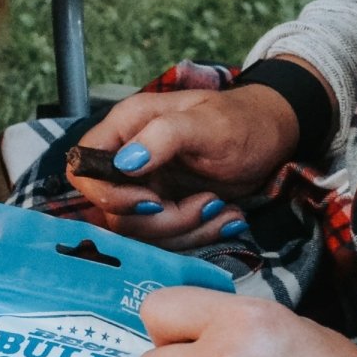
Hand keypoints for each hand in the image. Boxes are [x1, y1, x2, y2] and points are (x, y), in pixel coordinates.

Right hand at [64, 76, 299, 250]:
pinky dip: (198, 234)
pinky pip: (167, 237)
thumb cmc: (242, 120)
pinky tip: (227, 217)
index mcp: (127, 128)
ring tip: (223, 208)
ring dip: (186, 230)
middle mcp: (128, 160)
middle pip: (114, 212)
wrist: (272, 136)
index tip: (152, 201)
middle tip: (206, 203)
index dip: (108, 195)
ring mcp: (146, 187)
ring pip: (141, 232)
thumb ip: (164, 137)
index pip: (84, 169)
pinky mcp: (166, 209)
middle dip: (161, 220)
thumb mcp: (208, 124)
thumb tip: (126, 162)